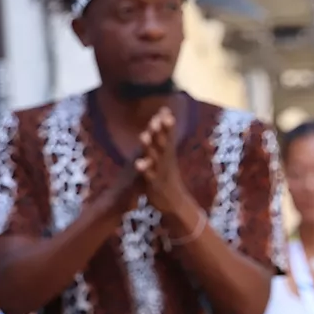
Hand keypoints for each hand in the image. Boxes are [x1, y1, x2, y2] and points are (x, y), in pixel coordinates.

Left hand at [135, 108, 200, 232]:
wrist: (175, 203)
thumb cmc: (168, 177)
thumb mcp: (167, 158)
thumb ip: (165, 139)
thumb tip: (167, 122)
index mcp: (168, 154)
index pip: (168, 136)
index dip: (166, 124)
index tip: (165, 109)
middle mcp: (166, 161)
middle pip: (163, 144)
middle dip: (159, 132)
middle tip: (156, 119)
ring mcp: (161, 172)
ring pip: (155, 158)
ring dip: (149, 147)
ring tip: (143, 135)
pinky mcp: (154, 184)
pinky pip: (149, 176)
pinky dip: (144, 169)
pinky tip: (138, 163)